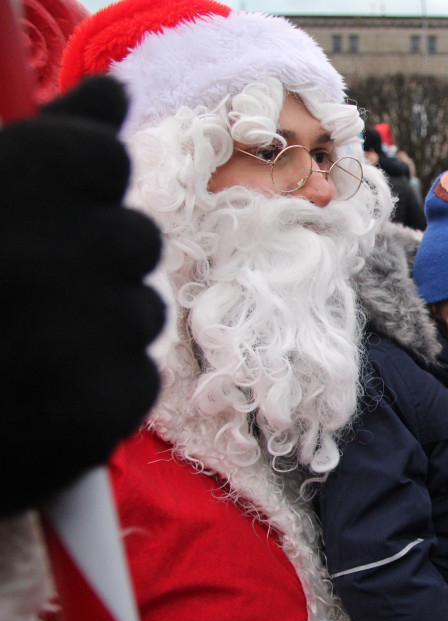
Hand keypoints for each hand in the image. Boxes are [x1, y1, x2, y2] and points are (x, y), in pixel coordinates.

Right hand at [0, 76, 164, 515]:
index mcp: (19, 179)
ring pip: (139, 311)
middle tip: (15, 295)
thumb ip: (45, 140)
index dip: (64, 192)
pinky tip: (32, 401)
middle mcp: (63, 247)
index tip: (22, 219)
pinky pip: (136, 378)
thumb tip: (116, 92)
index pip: (102, 159)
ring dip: (92, 329)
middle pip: (134, 237)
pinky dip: (95, 391)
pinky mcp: (104, 407)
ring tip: (15, 354)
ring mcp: (89, 332)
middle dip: (85, 262)